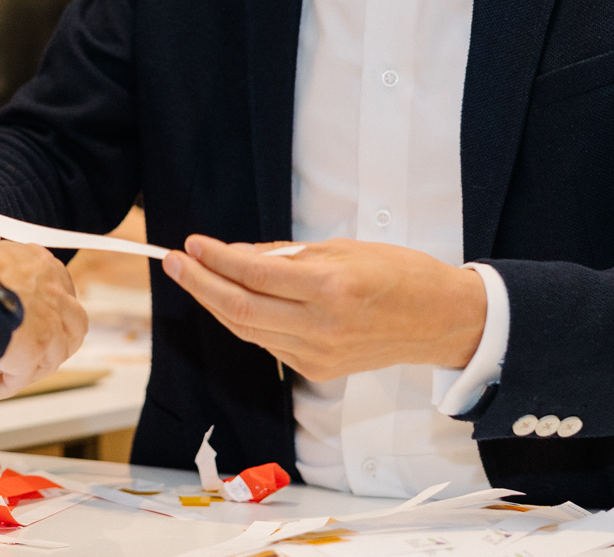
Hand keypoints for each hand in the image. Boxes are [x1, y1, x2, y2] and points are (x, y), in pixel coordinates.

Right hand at [0, 239, 88, 399]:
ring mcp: (49, 325)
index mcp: (42, 264)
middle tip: (34, 351)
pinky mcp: (35, 351)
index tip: (35, 319)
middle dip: (56, 341)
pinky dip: (6, 386)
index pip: (60, 290)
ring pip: (52, 356)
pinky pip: (22, 377)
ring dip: (32, 368)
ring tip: (10, 374)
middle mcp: (54, 293)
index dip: (49, 309)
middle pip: (72, 325)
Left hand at [162, 235, 486, 381]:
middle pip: (239, 309)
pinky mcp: (318, 370)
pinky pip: (268, 344)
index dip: (216, 258)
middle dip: (199, 283)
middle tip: (174, 260)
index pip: (253, 274)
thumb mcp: (342, 248)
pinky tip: (232, 299)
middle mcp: (320, 326)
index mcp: (329, 288)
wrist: (439, 320)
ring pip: (248, 331)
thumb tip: (237, 254)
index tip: (193, 243)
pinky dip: (245, 321)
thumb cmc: (398, 273)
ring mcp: (318, 354)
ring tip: (194, 276)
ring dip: (215, 303)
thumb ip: (287, 255)